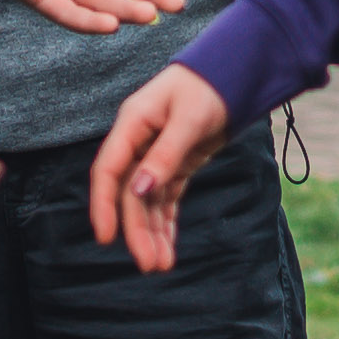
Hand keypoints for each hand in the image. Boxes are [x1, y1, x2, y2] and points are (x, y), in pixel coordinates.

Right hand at [86, 62, 231, 272]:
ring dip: (153, 233)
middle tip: (150, 265)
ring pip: (147, 202)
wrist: (234, 72)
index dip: (103, 205)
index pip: (108, 171)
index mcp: (132, 125)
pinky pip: (166, 199)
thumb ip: (165, 155)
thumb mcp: (189, 119)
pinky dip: (167, 223)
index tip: (106, 237)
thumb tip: (139, 190)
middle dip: (138, 230)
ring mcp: (155, 156)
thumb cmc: (209, 86)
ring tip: (162, 265)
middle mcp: (138, 143)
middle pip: (130, 195)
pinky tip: (168, 247)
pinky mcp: (175, 164)